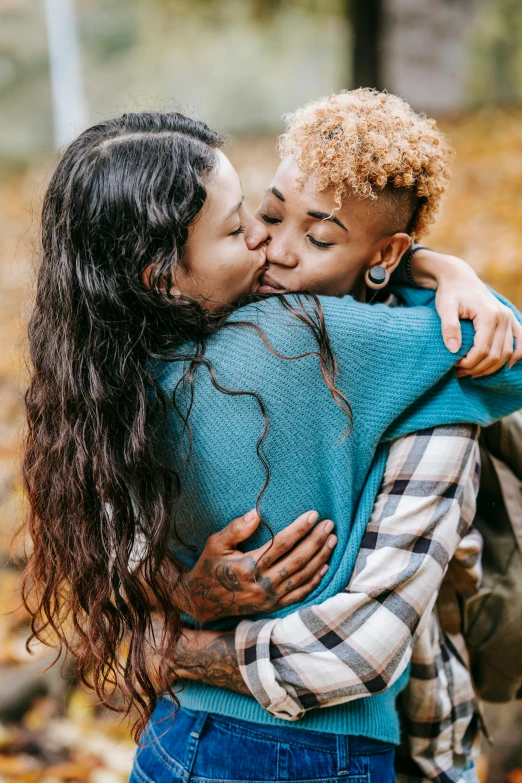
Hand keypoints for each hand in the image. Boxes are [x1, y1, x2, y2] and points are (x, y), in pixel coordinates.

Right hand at [180, 509, 336, 621]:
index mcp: (248, 566)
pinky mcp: (272, 607)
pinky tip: (324, 566)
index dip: (299, 529)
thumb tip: (257, 513)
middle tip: (330, 525)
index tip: (313, 515)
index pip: (281, 544)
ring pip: (302, 576)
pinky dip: (314, 581)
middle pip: (297, 560)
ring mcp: (269, 597)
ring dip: (320, 558)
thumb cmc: (210, 567)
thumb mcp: (215, 544)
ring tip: (332, 541)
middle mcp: (261, 584)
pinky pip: (299, 594)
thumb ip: (236, 528)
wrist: (203, 601)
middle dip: (316, 541)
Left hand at [412, 250, 521, 376]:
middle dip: (477, 368)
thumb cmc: (450, 293)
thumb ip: (449, 327)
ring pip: (507, 352)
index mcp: (489, 315)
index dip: (469, 363)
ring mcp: (509, 317)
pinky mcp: (509, 318)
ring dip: (492, 367)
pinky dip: (516, 355)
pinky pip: (520, 340)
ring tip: (472, 372)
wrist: (458, 278)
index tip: (454, 366)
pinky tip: (507, 366)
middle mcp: (503, 317)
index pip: (482, 349)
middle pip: (495, 354)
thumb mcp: (444, 308)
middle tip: (460, 372)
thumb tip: (453, 349)